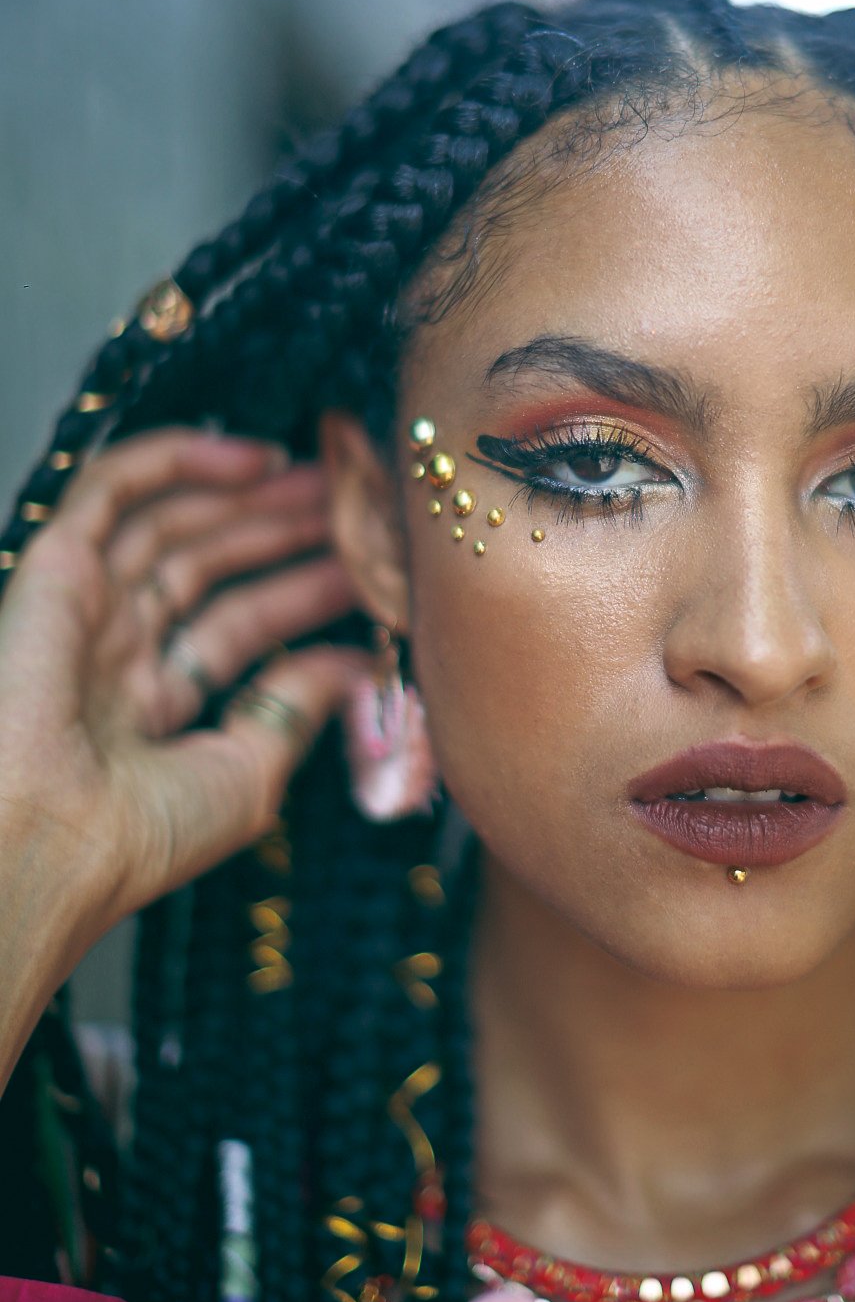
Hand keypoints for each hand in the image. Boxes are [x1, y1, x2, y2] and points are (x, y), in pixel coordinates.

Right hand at [0, 427, 366, 958]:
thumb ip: (295, 710)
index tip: (365, 570)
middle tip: (353, 506)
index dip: (300, 592)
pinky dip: (175, 457)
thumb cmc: (126, 842)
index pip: (235, 627)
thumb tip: (354, 664)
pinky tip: (249, 456)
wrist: (41, 846)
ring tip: (323, 479)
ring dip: (246, 494)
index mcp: (143, 709)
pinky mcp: (54, 569)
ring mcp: (81, 608)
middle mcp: (109, 652)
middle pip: (207, 567)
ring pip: (169, 521)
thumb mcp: (245, 778)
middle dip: (281, 531)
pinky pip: (110, 489)